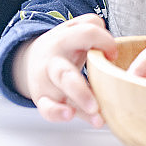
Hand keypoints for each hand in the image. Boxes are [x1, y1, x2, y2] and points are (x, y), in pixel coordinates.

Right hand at [12, 13, 116, 127]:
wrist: (31, 58)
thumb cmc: (63, 47)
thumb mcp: (74, 29)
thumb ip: (92, 27)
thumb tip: (108, 42)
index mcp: (63, 40)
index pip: (86, 35)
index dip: (105, 42)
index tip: (114, 53)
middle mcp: (53, 62)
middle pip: (65, 74)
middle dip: (81, 89)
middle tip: (100, 99)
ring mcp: (46, 82)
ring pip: (60, 95)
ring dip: (80, 105)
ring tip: (98, 118)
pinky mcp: (43, 99)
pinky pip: (47, 109)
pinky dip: (57, 113)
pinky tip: (70, 115)